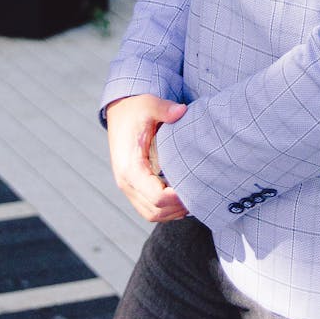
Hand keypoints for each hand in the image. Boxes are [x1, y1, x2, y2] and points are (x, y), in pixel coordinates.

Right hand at [106, 95, 188, 222]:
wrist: (119, 111)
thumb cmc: (135, 109)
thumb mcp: (149, 104)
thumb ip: (165, 109)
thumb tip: (182, 111)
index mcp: (130, 167)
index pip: (156, 196)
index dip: (177, 198)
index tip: (196, 188)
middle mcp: (125, 182)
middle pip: (154, 210)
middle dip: (178, 207)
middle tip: (200, 195)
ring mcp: (127, 186)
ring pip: (150, 213)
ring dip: (172, 212)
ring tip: (193, 198)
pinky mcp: (132, 186)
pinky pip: (147, 208)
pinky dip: (164, 209)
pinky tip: (181, 198)